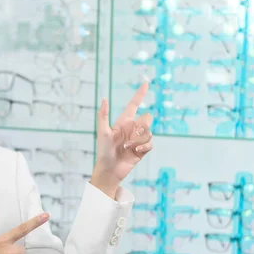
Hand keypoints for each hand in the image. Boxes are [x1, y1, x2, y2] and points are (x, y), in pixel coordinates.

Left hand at [90, 83, 153, 198]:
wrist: (109, 169)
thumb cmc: (104, 151)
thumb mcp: (102, 132)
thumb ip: (103, 115)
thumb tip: (104, 98)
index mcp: (123, 122)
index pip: (133, 105)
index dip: (140, 94)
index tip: (146, 84)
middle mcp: (132, 129)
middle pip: (146, 118)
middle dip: (142, 126)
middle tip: (132, 135)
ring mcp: (138, 139)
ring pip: (148, 132)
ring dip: (139, 139)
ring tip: (127, 147)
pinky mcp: (142, 150)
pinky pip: (150, 143)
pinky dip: (144, 146)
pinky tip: (136, 151)